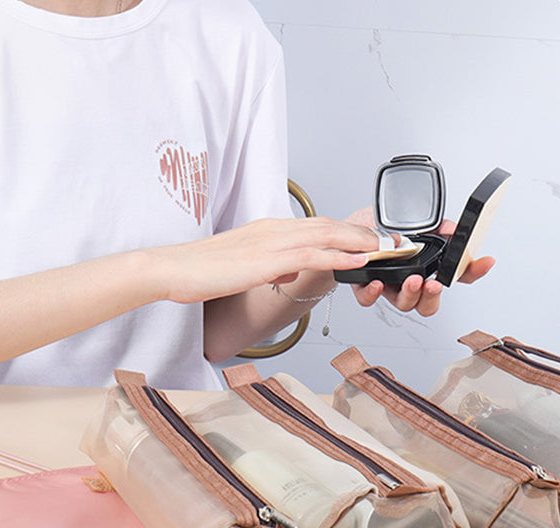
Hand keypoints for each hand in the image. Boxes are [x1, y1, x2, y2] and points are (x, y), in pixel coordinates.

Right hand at [147, 216, 378, 303]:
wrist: (172, 269)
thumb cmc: (201, 270)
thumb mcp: (243, 266)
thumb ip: (269, 264)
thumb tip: (288, 270)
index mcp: (268, 230)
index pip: (316, 226)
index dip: (347, 232)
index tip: (368, 241)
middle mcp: (274, 229)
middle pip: (328, 226)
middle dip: (361, 234)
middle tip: (388, 243)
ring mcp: (270, 242)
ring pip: (326, 236)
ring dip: (359, 243)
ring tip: (384, 250)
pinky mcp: (266, 259)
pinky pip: (312, 256)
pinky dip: (340, 257)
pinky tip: (358, 261)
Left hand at [344, 208, 495, 316]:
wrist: (349, 230)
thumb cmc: (380, 227)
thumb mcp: (411, 219)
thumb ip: (435, 225)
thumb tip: (453, 228)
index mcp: (428, 265)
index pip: (457, 274)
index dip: (474, 271)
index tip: (485, 262)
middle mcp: (411, 280)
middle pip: (430, 302)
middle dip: (433, 296)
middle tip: (434, 284)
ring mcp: (389, 285)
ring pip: (405, 304)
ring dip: (411, 295)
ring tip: (412, 281)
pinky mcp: (366, 286)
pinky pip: (370, 299)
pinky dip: (374, 293)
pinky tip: (378, 283)